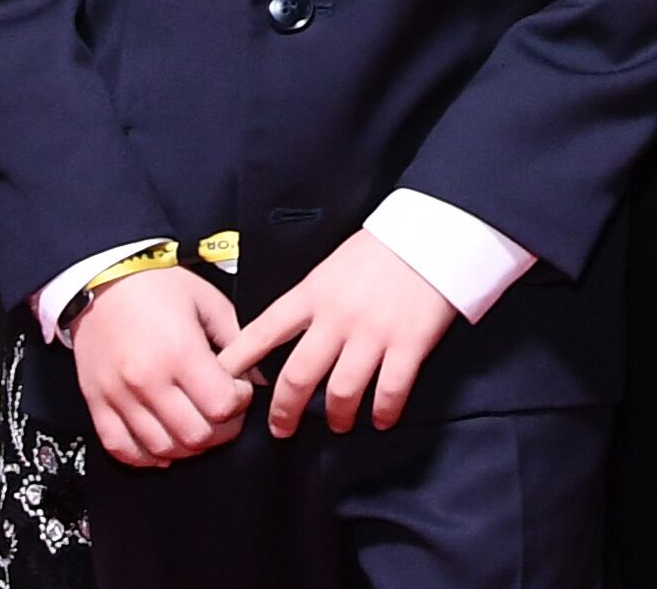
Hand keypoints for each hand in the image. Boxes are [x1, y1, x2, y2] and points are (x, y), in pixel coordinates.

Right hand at [68, 267, 249, 468]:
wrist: (101, 280)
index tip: (240, 390)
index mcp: (179, 351)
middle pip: (195, 435)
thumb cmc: (157, 286)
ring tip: (198, 425)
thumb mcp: (209, 302)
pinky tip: (164, 445)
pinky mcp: (97, 405)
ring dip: (189, 446)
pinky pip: (121, 449)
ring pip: (162, 448)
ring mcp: (119, 397)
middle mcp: (147, 380)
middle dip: (222, 430)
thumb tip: (256, 376)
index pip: (221, 406)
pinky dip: (146, 456)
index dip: (240, 403)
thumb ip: (238, 340)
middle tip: (225, 413)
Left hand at [220, 231, 458, 438]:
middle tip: (281, 428)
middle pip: (297, 377)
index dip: (237, 362)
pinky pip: (390, 391)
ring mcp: (373, 332)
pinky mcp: (409, 343)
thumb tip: (291, 334)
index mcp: (314, 292)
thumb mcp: (334, 265)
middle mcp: (337, 317)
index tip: (219, 385)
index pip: (263, 332)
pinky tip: (382, 419)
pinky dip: (384, 412)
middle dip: (285, 411)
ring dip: (337, 416)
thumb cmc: (384, 247)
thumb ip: (313, 299)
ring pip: (341, 392)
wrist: (437, 229)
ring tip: (339, 423)